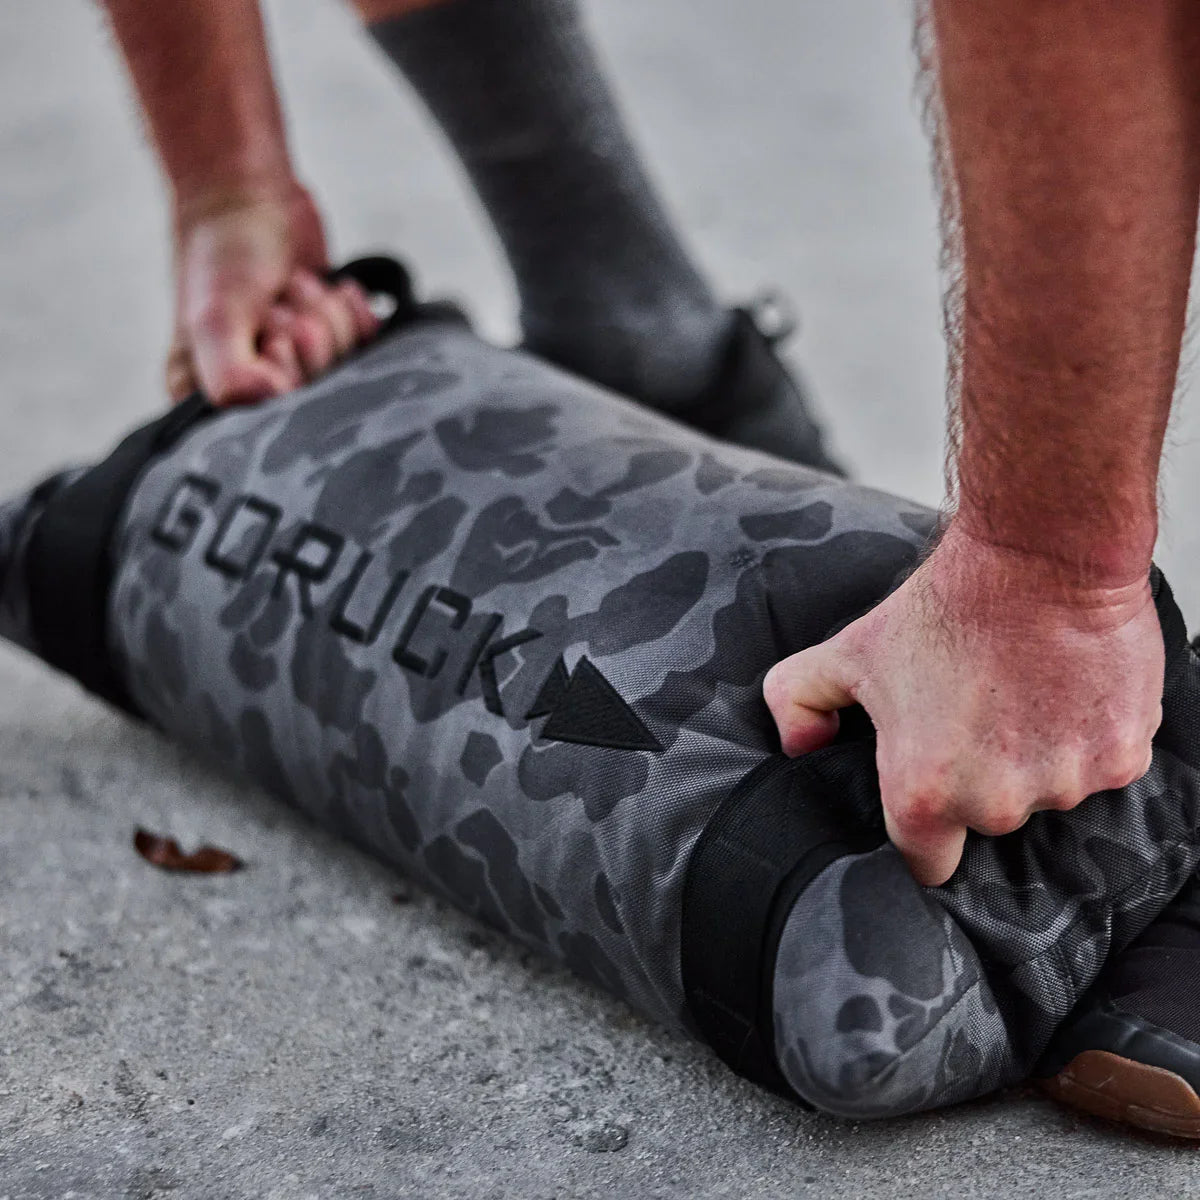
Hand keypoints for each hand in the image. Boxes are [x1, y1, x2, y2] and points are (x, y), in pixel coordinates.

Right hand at [167, 181, 377, 404]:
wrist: (249, 195)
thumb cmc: (220, 255)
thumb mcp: (213, 320)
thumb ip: (231, 375)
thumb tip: (273, 402)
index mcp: (215, 396)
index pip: (274, 419)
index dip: (283, 373)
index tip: (268, 335)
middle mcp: (260, 388)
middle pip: (317, 393)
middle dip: (306, 336)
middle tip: (276, 306)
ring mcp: (304, 365)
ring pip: (347, 366)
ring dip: (325, 316)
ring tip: (291, 290)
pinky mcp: (338, 340)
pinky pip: (369, 343)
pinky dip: (351, 310)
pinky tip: (325, 289)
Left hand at [763, 523, 1163, 885]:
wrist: (1039, 555)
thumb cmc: (943, 607)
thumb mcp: (846, 652)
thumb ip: (799, 704)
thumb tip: (800, 749)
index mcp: (925, 795)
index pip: (925, 864)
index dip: (924, 835)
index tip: (929, 799)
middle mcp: (997, 804)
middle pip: (987, 824)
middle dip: (980, 784)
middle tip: (975, 718)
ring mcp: (1066, 784)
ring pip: (1046, 796)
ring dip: (1036, 760)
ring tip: (1021, 695)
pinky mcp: (1123, 757)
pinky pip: (1099, 768)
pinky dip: (1086, 739)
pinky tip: (1065, 691)